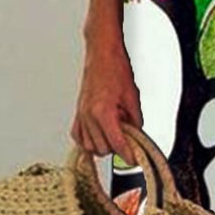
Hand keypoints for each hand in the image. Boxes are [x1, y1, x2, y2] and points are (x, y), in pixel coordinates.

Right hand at [70, 38, 141, 165]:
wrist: (102, 54)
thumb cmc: (116, 69)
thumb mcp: (133, 97)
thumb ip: (135, 120)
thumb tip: (137, 136)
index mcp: (104, 112)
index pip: (116, 144)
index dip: (128, 155)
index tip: (134, 160)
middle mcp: (89, 116)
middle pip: (102, 149)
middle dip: (117, 148)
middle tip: (128, 138)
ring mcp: (81, 114)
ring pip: (89, 146)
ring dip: (103, 145)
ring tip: (115, 132)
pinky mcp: (77, 112)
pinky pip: (79, 136)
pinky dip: (89, 140)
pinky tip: (99, 135)